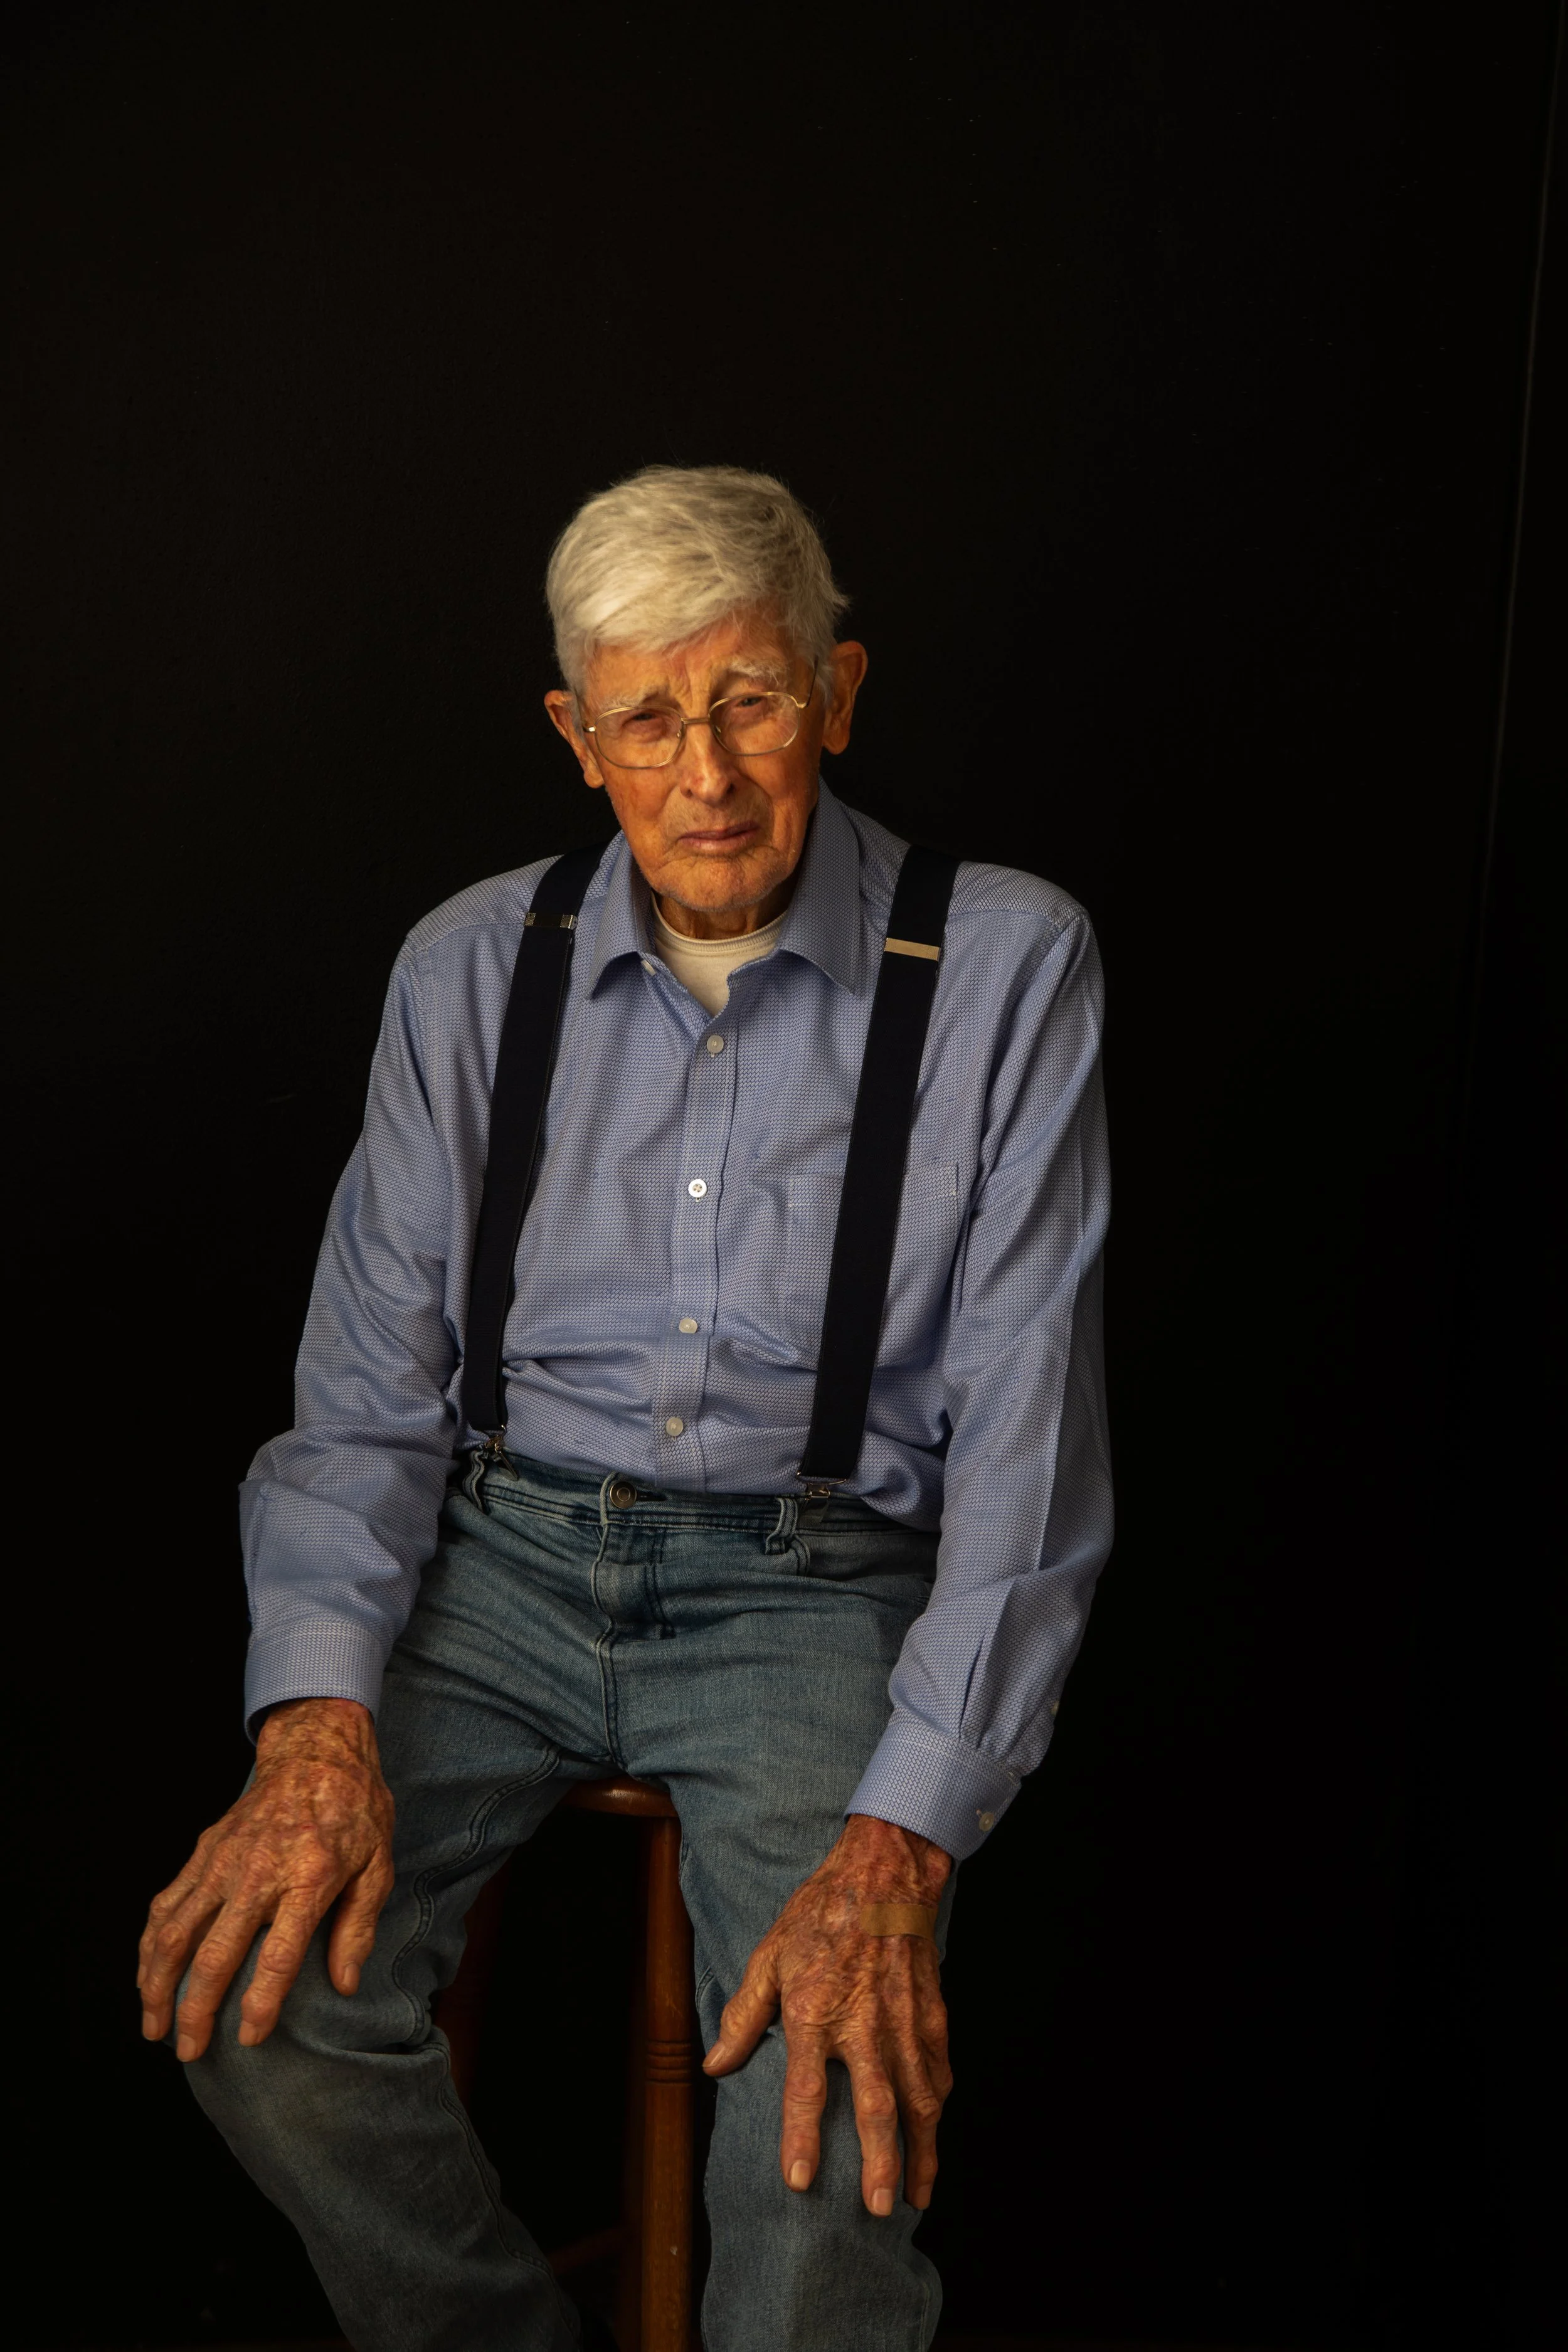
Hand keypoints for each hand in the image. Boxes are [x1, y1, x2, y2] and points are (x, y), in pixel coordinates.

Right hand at [137, 1697, 394, 2061]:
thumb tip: (344, 1984)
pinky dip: (150, 1946)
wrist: (316, 1751)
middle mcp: (258, 1872)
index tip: (249, 2039)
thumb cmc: (355, 1812)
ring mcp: (223, 1861)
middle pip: (216, 1953)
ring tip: (154, 2027)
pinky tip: (147, 1976)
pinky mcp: (203, 1853)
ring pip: (175, 1932)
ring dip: (158, 1985)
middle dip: (196, 2010)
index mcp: (309, 1878)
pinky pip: (167, 1904)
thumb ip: (359, 1927)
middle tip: (190, 2052)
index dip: (261, 2003)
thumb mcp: (378, 1865)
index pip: (278, 1955)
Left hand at [703, 1813, 953, 2216]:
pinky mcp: (931, 2012)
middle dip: (879, 2163)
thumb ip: (744, 2014)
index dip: (801, 2139)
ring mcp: (903, 2021)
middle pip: (875, 2107)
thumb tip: (715, 2065)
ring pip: (918, 2098)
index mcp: (814, 2012)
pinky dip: (938, 2104)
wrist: (883, 1871)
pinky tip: (935, 2129)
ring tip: (917, 2193)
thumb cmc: (820, 1913)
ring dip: (920, 2149)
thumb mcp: (769, 1955)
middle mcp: (863, 2024)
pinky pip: (938, 2069)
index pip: (805, 2090)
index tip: (801, 2183)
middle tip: (879, 2208)